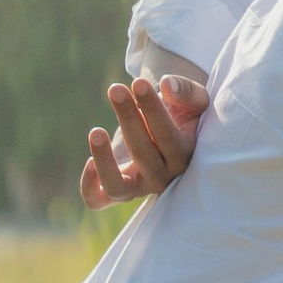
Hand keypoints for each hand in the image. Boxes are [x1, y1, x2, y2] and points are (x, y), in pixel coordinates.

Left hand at [80, 72, 207, 210]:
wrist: (168, 133)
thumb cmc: (183, 113)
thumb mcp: (194, 100)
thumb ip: (186, 91)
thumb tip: (167, 85)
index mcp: (185, 156)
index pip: (168, 137)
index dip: (153, 110)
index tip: (138, 82)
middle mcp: (163, 177)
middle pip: (143, 153)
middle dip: (128, 118)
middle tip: (116, 89)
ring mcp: (138, 187)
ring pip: (117, 186)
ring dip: (105, 160)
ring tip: (96, 131)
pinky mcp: (117, 191)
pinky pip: (97, 200)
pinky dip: (88, 186)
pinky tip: (87, 161)